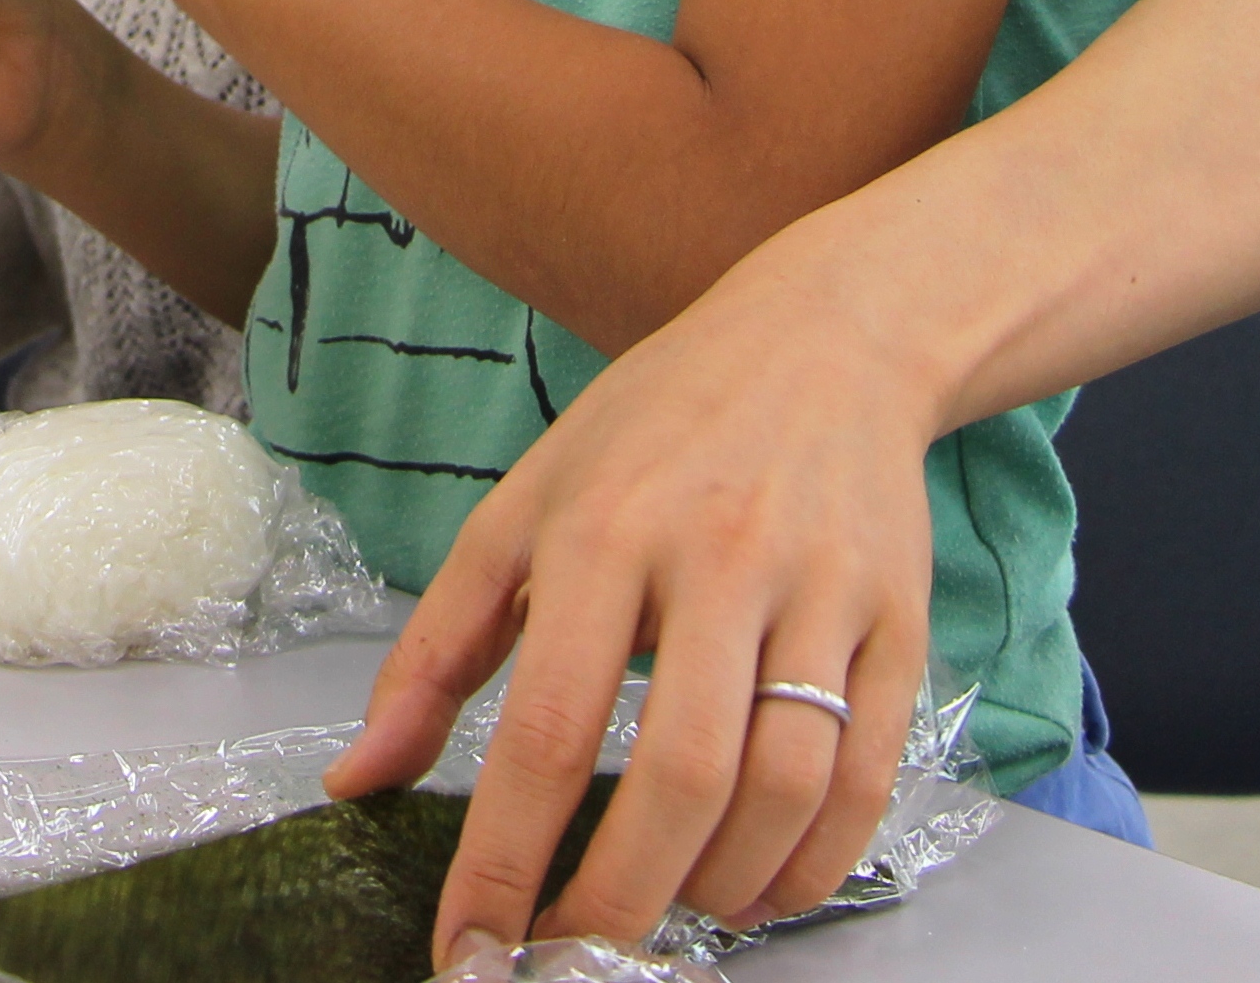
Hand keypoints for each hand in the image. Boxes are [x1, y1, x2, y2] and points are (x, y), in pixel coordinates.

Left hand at [329, 275, 935, 957]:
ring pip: (785, 783)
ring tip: (670, 915)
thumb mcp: (522, 509)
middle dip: (620, 899)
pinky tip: (763, 888)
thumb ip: (435, 653)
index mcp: (604, 531)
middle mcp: (718, 557)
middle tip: (576, 955)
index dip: (507, 861)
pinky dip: (816, 861)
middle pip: (679, 773)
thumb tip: (358, 781)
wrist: (827, 337)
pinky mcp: (900, 617)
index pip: (548, 728)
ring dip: (721, 888)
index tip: (473, 951)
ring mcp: (822, 589)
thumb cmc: (657, 430)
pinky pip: (867, 773)